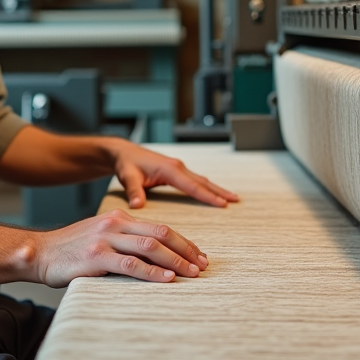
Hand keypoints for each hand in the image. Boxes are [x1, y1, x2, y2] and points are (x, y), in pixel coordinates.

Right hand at [34, 209, 208, 287]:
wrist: (40, 253)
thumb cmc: (72, 250)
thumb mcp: (101, 236)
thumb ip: (125, 241)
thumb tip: (155, 256)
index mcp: (119, 217)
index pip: (159, 227)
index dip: (183, 242)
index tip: (198, 256)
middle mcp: (115, 224)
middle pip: (161, 233)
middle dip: (186, 250)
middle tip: (203, 265)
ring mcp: (106, 239)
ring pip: (150, 246)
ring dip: (175, 261)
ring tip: (192, 273)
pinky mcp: (96, 256)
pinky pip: (131, 264)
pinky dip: (152, 272)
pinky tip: (167, 279)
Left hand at [110, 141, 239, 208]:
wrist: (123, 153)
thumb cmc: (126, 165)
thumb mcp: (128, 178)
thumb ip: (134, 191)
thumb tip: (137, 206)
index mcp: (169, 169)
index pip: (192, 186)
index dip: (207, 196)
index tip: (222, 204)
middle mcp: (177, 167)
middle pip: (203, 181)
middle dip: (219, 191)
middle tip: (236, 200)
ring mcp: (178, 168)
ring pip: (201, 180)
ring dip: (216, 188)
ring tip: (232, 198)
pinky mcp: (176, 170)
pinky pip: (195, 180)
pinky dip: (207, 187)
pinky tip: (214, 193)